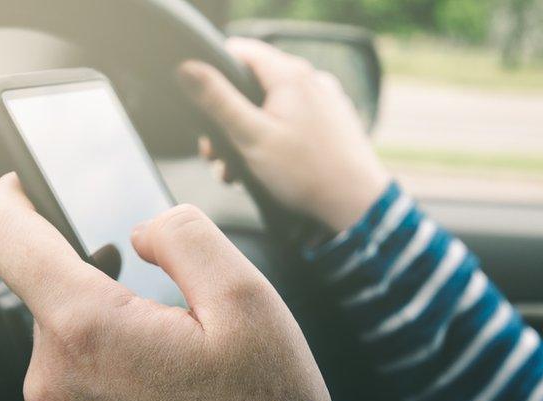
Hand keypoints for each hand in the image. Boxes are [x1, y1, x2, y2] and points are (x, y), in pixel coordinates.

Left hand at [0, 173, 330, 400]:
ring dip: (113, 341)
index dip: (10, 198)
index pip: (6, 238)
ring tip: (181, 371)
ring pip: (71, 350)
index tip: (23, 186)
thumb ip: (187, 238)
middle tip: (173, 314)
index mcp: (87, 327)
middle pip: (55, 300)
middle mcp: (53, 379)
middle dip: (103, 288)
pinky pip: (79, 398)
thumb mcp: (247, 302)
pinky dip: (114, 386)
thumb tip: (146, 229)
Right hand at [178, 38, 390, 232]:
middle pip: (253, 85)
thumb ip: (217, 101)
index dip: (214, 72)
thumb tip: (186, 68)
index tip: (200, 102)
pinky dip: (273, 141)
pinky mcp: (332, 124)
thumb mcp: (250, 137)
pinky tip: (265, 171)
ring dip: (247, 137)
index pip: (240, 51)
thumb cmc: (305, 173)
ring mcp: (325, 102)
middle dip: (227, 119)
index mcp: (290, 75)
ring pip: (272, 108)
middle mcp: (312, 80)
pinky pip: (294, 123)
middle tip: (214, 153)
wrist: (356, 206)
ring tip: (236, 171)